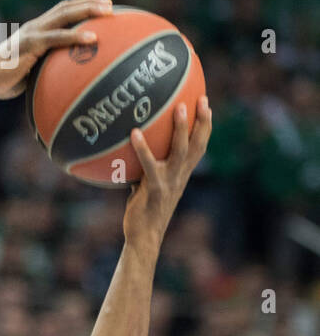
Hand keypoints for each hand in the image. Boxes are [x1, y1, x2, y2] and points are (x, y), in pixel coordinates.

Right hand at [0, 0, 112, 99]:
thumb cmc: (2, 82)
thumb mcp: (27, 73)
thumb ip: (42, 69)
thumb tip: (59, 83)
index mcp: (34, 31)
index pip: (60, 12)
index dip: (80, 7)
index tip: (100, 8)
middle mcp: (35, 27)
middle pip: (66, 7)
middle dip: (90, 3)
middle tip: (111, 6)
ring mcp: (33, 33)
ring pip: (65, 15)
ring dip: (89, 10)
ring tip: (109, 12)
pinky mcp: (31, 44)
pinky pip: (58, 38)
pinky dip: (76, 37)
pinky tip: (92, 38)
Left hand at [123, 95, 211, 252]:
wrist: (143, 237)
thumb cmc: (142, 213)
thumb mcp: (148, 187)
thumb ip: (146, 170)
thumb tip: (128, 154)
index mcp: (182, 175)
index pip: (200, 146)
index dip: (205, 126)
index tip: (206, 105)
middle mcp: (180, 176)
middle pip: (198, 144)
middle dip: (202, 120)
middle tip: (201, 98)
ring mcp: (169, 181)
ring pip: (181, 150)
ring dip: (182, 128)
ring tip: (178, 107)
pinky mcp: (155, 189)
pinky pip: (149, 164)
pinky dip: (142, 148)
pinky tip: (133, 133)